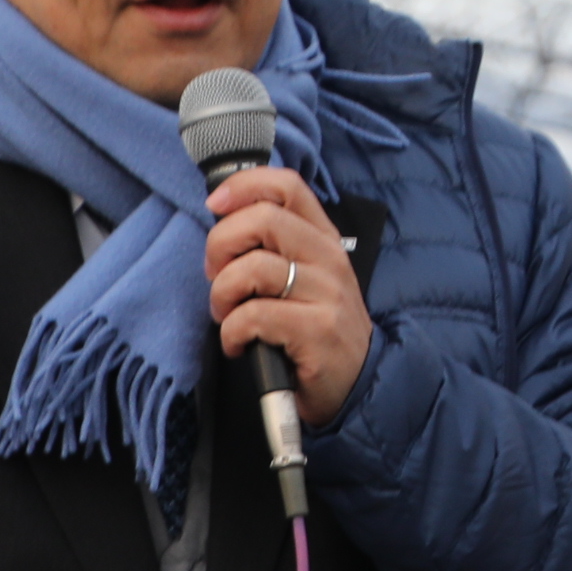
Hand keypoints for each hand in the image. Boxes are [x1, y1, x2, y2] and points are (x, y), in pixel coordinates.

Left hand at [205, 162, 370, 425]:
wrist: (356, 384)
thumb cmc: (316, 329)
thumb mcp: (305, 278)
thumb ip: (275, 246)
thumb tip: (221, 221)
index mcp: (323, 239)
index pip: (287, 186)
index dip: (243, 186)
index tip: (215, 207)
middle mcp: (329, 259)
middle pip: (263, 220)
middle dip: (220, 246)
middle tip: (216, 276)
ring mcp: (327, 294)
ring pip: (252, 268)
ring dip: (222, 295)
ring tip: (227, 316)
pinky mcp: (317, 331)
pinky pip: (254, 316)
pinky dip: (232, 332)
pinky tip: (239, 345)